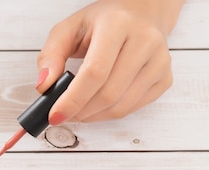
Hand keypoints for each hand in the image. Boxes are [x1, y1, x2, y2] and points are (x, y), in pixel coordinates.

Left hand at [36, 0, 183, 122]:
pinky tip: (98, 105)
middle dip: (81, 111)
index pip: (95, 72)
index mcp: (117, 24)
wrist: (141, 13)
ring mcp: (159, 61)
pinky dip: (110, 113)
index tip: (55, 115)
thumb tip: (43, 86)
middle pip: (108, 93)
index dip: (73, 99)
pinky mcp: (165, 78)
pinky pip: (134, 108)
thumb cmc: (102, 23)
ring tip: (79, 110)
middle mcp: (144, 41)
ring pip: (121, 106)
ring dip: (94, 116)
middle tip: (64, 114)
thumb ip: (51, 55)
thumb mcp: (69, 29)